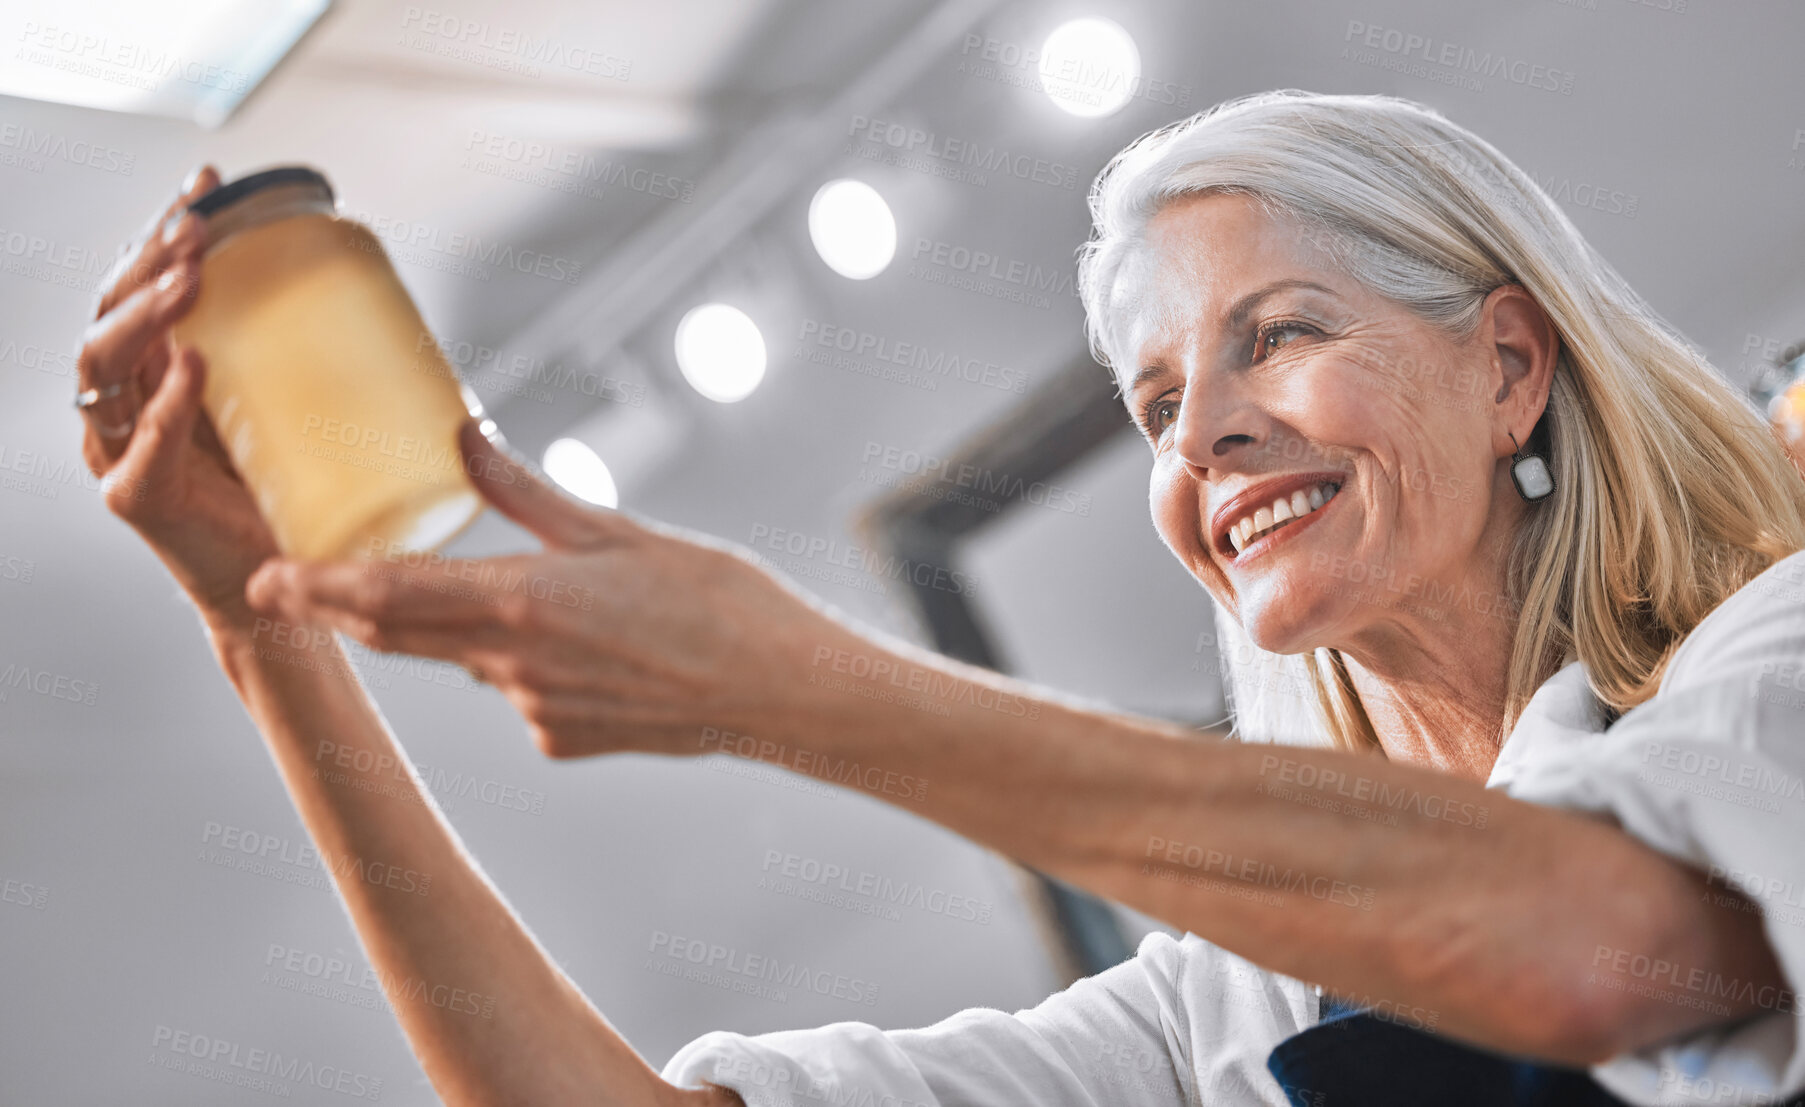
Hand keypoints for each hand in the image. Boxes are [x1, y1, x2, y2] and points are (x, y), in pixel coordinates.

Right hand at [77, 166, 282, 630]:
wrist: (282, 585)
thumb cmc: (286, 492)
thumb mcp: (289, 407)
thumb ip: (296, 357)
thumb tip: (367, 291)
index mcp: (155, 372)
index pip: (142, 286)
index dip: (164, 229)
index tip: (208, 182)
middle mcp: (126, 404)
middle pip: (111, 312)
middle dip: (147, 260)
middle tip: (194, 226)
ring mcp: (122, 451)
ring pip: (106, 365)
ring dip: (147, 314)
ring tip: (192, 277)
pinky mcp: (140, 500)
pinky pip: (145, 446)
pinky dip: (168, 405)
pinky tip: (193, 365)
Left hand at [245, 421, 851, 757]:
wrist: (782, 691)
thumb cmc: (718, 601)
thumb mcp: (622, 533)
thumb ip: (529, 495)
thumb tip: (463, 440)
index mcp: (525, 601)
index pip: (392, 594)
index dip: (319, 587)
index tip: (266, 579)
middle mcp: (514, 665)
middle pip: (401, 636)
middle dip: (344, 609)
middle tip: (292, 585)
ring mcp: (536, 712)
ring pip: (467, 662)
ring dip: (459, 629)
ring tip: (513, 595)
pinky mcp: (563, 742)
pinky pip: (518, 695)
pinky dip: (524, 666)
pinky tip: (592, 648)